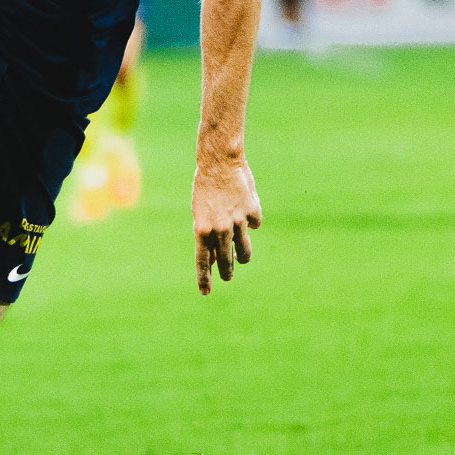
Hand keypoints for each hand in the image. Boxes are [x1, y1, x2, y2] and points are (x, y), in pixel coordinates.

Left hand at [192, 157, 261, 294]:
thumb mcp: (200, 213)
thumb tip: (213, 257)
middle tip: (228, 277)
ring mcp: (237, 221)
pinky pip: (254, 225)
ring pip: (244, 250)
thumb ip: (207, 234)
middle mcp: (220, 228)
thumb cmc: (205, 187)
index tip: (205, 292)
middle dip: (227, 272)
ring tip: (242, 258)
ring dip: (242, 256)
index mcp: (202, 229)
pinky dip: (251, 222)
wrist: (220, 162)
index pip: (202, 260)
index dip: (204, 278)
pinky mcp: (252, 212)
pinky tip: (247, 213)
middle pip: (225, 260)